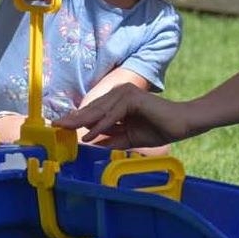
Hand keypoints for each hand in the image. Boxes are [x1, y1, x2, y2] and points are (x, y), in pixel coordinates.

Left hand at [53, 83, 188, 148]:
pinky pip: (113, 116)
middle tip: (56, 126)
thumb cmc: (158, 130)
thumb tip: (89, 144)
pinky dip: (101, 126)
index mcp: (116, 101)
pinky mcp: (132, 99)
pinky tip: (89, 135)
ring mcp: (125, 94)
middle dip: (73, 119)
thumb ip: (109, 139)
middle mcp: (119, 93)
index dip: (76, 119)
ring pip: (99, 111)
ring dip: (82, 123)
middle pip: (92, 109)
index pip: (93, 111)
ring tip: (66, 129)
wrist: (183, 124)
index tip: (60, 126)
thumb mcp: (127, 137)